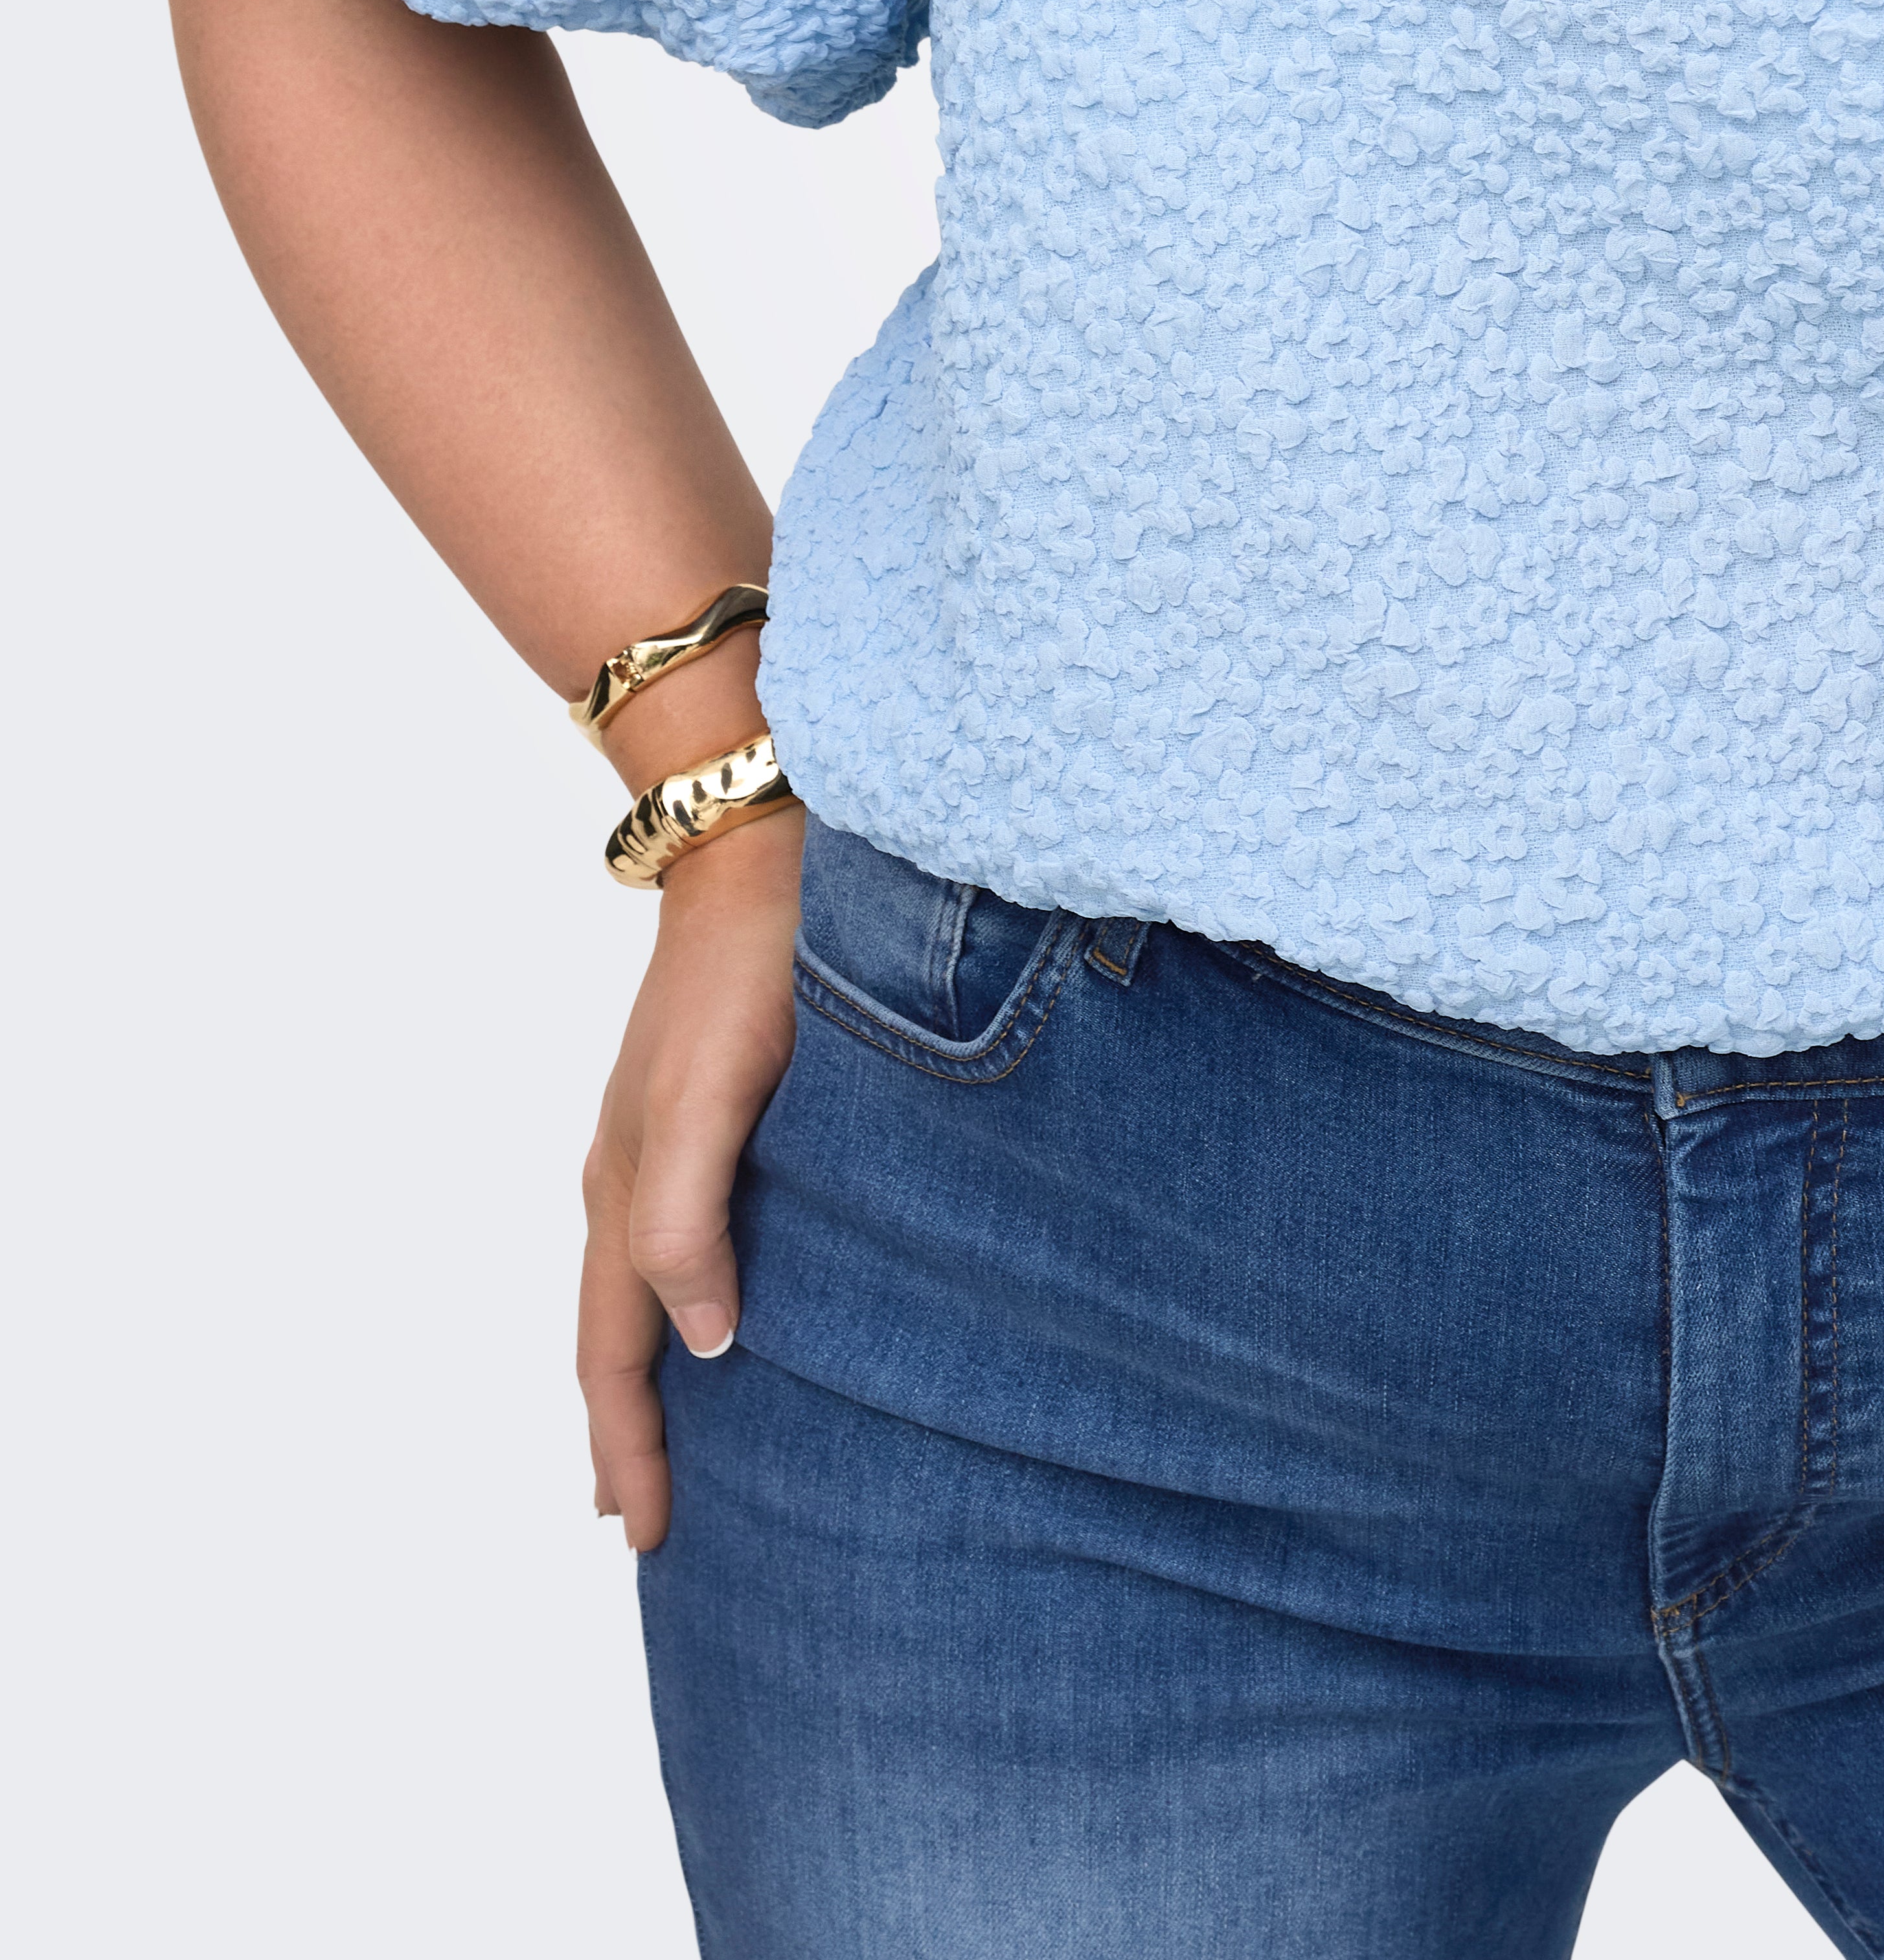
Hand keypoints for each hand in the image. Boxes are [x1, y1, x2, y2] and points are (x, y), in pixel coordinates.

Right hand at [578, 808, 802, 1550]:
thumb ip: (691, 1218)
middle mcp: (631, 1176)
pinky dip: (680, 1308)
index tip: (645, 1536)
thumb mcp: (708, 1097)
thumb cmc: (747, 974)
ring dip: (650, 1377)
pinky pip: (677, 1241)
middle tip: (648, 1528)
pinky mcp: (704, 1112)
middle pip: (615, 1338)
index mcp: (627, 1188)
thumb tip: (708, 1344)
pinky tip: (718, 1320)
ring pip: (643, 1295)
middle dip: (624, 1436)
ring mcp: (661, 1143)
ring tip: (674, 1449)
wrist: (761, 855)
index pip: (616, 1354)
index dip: (628, 1447)